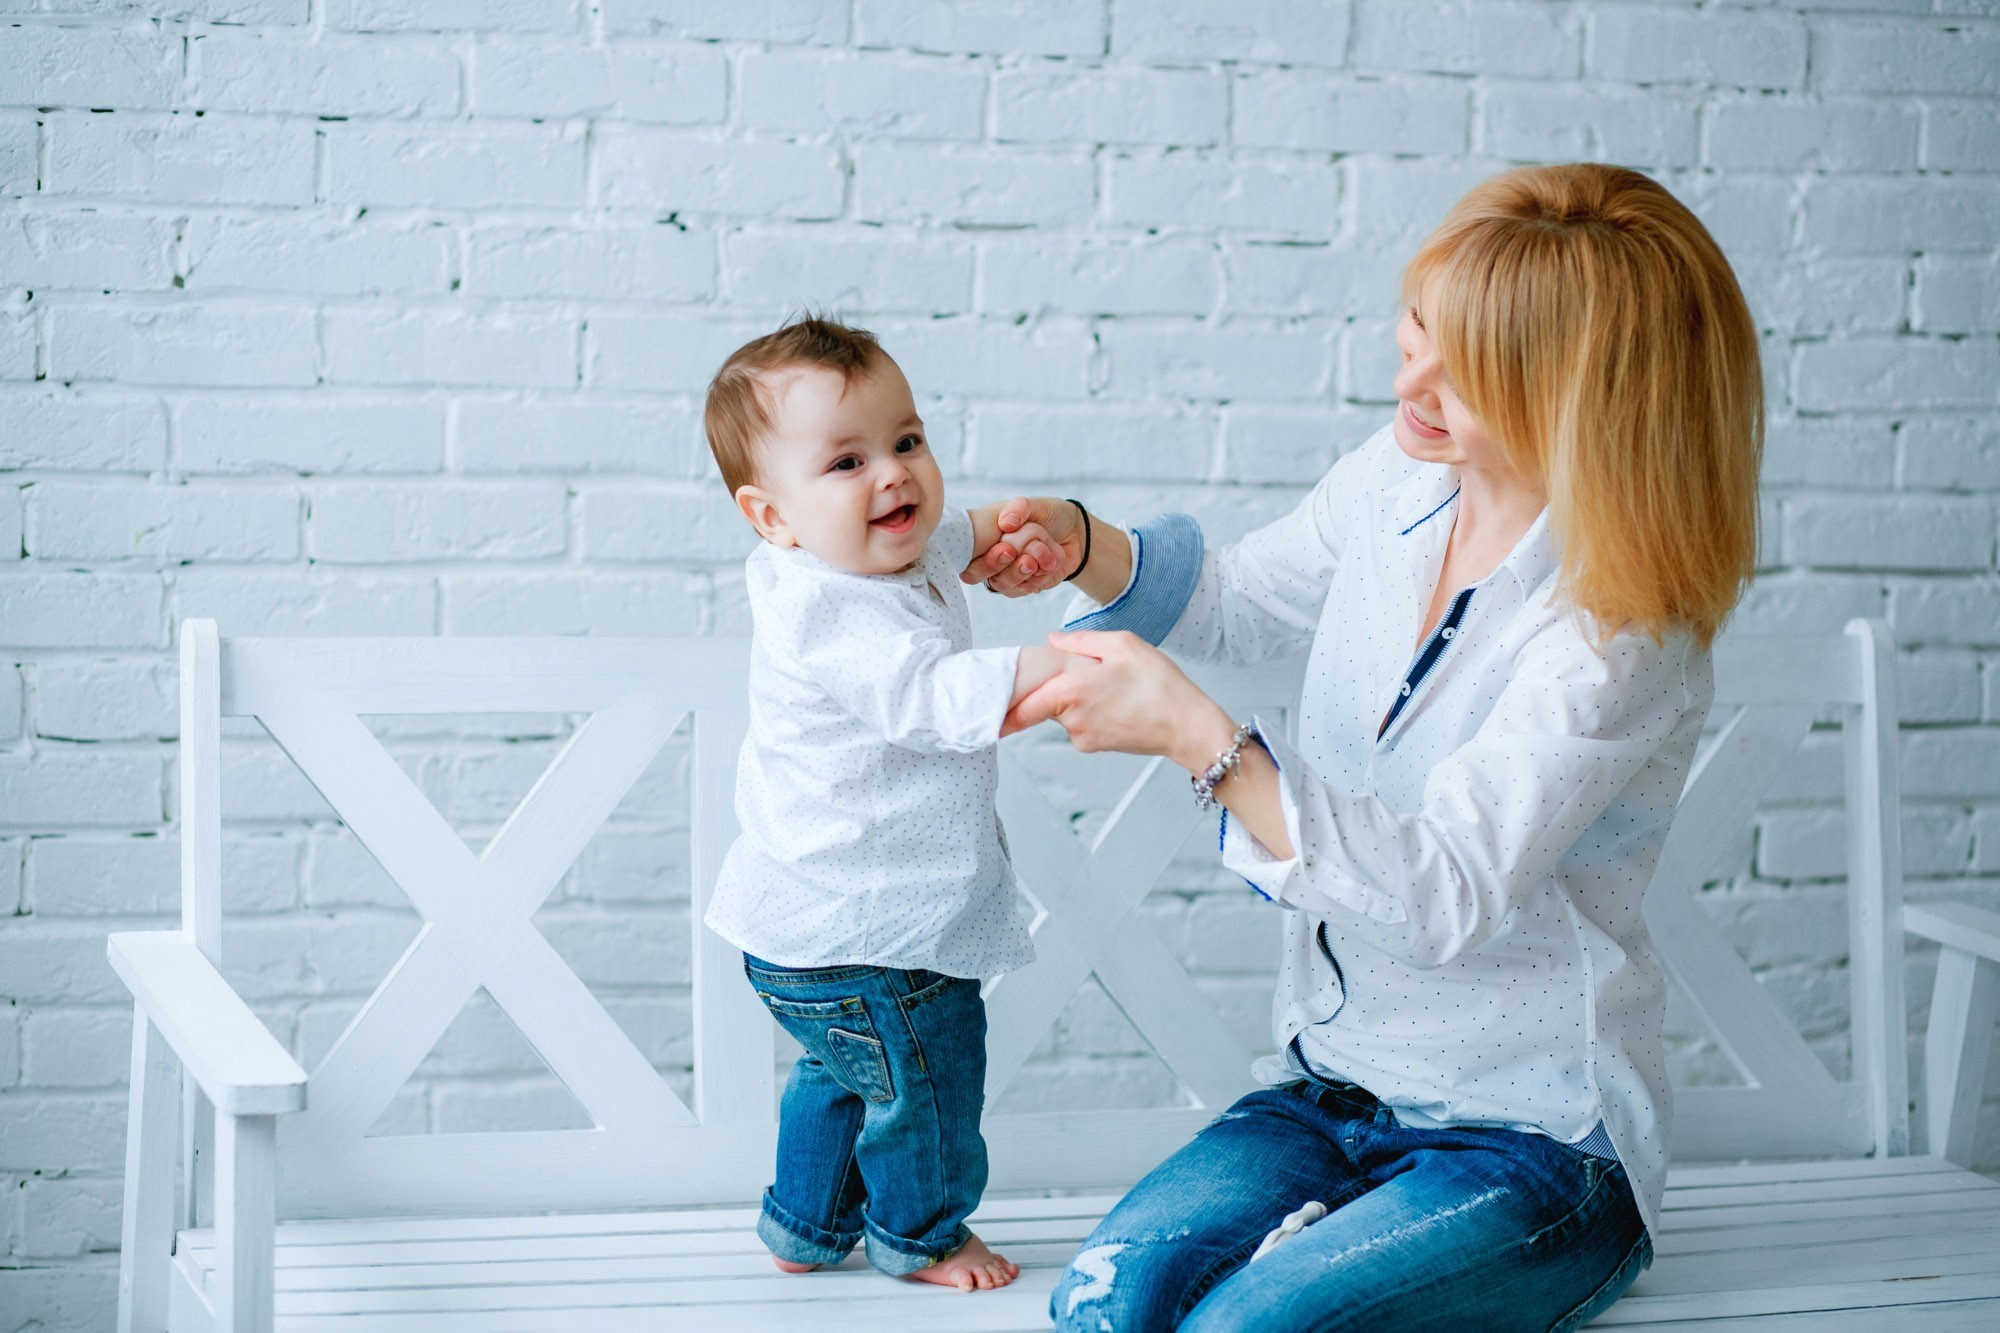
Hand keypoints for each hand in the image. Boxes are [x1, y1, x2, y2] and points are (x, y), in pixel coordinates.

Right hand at [962, 497, 1083, 595]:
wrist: (1076, 532)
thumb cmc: (1049, 515)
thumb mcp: (1035, 504)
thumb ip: (1019, 508)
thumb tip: (1006, 523)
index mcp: (984, 536)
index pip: (965, 554)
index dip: (981, 558)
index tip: (1006, 549)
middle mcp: (989, 556)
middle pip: (979, 575)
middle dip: (1005, 567)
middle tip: (1028, 560)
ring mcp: (1005, 573)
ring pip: (1002, 584)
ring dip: (1025, 571)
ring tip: (1044, 557)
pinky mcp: (1023, 585)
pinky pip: (1023, 589)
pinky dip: (1038, 578)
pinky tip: (1050, 564)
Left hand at [1003, 630, 1235, 766]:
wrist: (1188, 726)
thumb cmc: (1159, 684)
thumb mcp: (1123, 645)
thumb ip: (1081, 641)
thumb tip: (1052, 641)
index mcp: (1071, 691)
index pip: (1023, 706)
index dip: (1002, 709)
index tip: (984, 712)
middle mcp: (1071, 719)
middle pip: (1044, 703)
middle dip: (1051, 689)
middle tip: (1079, 673)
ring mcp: (1083, 737)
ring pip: (1065, 713)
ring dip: (1076, 699)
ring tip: (1111, 685)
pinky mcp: (1096, 746)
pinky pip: (1081, 724)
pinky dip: (1091, 711)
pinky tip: (1118, 701)